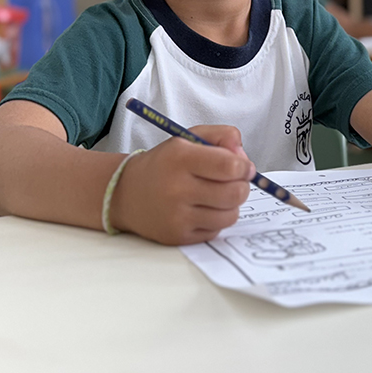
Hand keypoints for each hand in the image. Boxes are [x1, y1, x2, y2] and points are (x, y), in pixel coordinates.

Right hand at [110, 125, 253, 244]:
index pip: (230, 166)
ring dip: (231, 204)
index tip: (244, 167)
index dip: (245, 167)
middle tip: (234, 181)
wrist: (126, 192)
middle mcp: (177, 189)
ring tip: (218, 195)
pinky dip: (217, 219)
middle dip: (242, 186)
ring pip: (230, 215)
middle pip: (235, 193)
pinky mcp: (177, 236)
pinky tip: (203, 208)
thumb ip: (222, 136)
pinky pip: (216, 230)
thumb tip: (245, 159)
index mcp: (180, 158)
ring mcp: (176, 216)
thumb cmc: (165, 163)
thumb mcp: (189, 138)